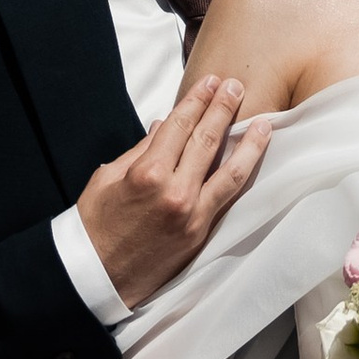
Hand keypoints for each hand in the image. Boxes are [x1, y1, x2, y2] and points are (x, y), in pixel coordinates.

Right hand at [75, 73, 267, 308]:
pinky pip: (227, 197)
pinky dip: (243, 174)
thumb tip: (162, 125)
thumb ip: (139, 150)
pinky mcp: (200, 232)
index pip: (179, 126)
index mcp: (146, 172)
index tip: (210, 82)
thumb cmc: (95, 225)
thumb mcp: (107, 179)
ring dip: (248, 142)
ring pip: (229, 169)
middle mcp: (173, 191)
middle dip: (223, 109)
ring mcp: (191, 213)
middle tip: (235, 86)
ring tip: (262, 121)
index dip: (196, 100)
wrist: (97, 275)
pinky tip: (254, 160)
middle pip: (206, 140)